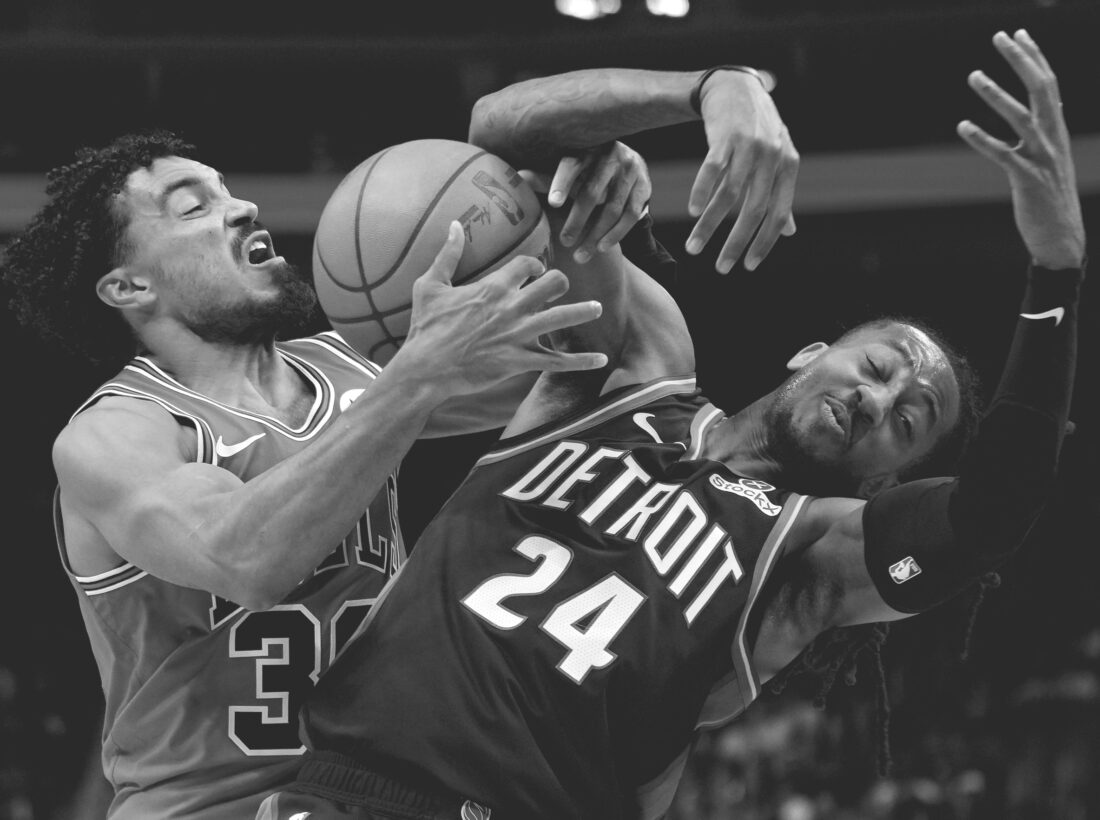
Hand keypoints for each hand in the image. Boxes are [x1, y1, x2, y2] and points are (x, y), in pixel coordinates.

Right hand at [402, 222, 607, 396]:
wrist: (426, 368)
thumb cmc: (426, 327)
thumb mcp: (431, 285)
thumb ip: (447, 254)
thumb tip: (454, 224)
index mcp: (493, 287)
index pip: (528, 264)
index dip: (536, 265)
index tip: (537, 270)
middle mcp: (511, 307)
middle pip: (553, 284)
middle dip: (560, 283)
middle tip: (561, 288)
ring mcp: (518, 335)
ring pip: (562, 318)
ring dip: (583, 312)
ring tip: (598, 309)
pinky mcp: (519, 361)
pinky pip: (558, 362)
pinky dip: (581, 361)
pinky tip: (600, 360)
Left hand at [542, 142, 651, 263]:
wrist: (628, 165)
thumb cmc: (588, 171)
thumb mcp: (569, 171)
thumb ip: (547, 177)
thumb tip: (519, 176)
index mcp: (585, 149)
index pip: (571, 166)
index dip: (561, 183)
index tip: (552, 204)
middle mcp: (609, 156)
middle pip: (591, 193)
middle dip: (577, 221)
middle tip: (564, 242)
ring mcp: (629, 171)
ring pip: (612, 208)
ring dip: (595, 235)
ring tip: (580, 256)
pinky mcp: (643, 187)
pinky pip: (630, 215)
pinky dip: (616, 234)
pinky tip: (602, 248)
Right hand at [687, 70, 798, 272]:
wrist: (736, 87)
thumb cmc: (757, 130)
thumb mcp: (777, 160)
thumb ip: (781, 195)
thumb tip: (789, 232)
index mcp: (788, 168)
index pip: (778, 215)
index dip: (764, 243)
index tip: (747, 267)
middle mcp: (772, 157)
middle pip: (753, 210)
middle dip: (735, 243)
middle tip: (721, 268)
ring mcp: (749, 146)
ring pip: (729, 195)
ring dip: (710, 226)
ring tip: (694, 247)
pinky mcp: (725, 136)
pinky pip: (713, 170)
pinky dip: (702, 193)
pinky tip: (693, 212)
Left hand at [957, 30, 1085, 269]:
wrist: (1062, 237)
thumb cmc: (1051, 197)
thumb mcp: (1053, 157)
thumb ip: (1050, 131)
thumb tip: (1052, 107)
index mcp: (1057, 130)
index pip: (1048, 84)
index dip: (1034, 56)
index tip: (1018, 32)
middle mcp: (1053, 138)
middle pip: (1041, 88)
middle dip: (1021, 59)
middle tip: (999, 36)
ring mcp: (1041, 158)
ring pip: (1020, 117)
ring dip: (996, 94)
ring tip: (973, 74)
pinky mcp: (1026, 179)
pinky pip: (1003, 154)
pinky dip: (982, 139)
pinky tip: (963, 126)